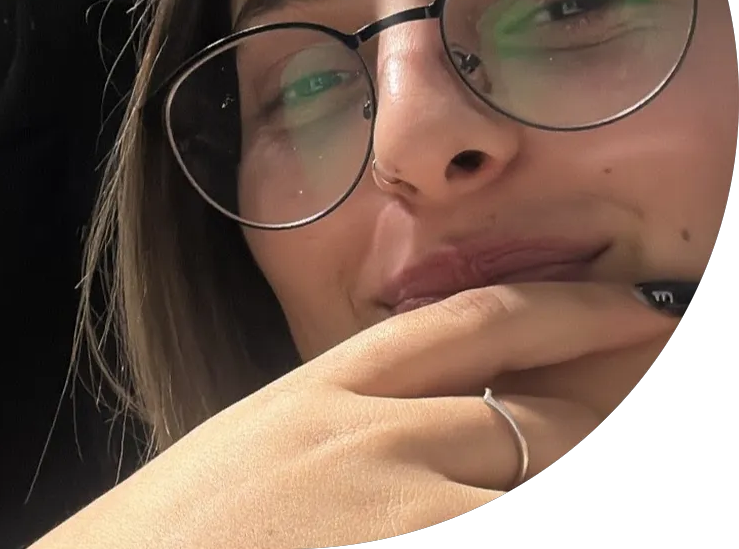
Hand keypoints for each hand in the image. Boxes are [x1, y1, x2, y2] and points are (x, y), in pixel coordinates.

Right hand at [29, 281, 680, 548]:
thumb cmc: (176, 533)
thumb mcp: (262, 451)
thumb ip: (346, 430)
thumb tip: (448, 429)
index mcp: (324, 388)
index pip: (469, 322)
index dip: (569, 309)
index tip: (641, 308)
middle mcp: (365, 433)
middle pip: (530, 412)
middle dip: (609, 411)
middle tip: (654, 375)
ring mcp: (385, 502)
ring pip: (530, 471)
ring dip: (564, 461)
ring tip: (588, 434)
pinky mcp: (392, 548)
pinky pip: (483, 511)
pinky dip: (502, 500)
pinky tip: (484, 495)